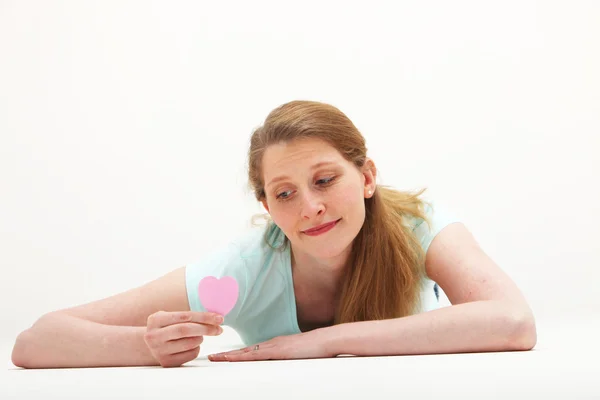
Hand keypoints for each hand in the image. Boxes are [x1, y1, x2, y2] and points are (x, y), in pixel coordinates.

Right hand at [143, 311, 223, 367]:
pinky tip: (193, 345)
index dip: (204, 317)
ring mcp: (159, 350)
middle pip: (186, 330)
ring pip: (190, 343)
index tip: (219, 318)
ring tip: (200, 335)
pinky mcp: (167, 362)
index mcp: (156, 320)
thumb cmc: (166, 328)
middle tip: (219, 328)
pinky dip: (197, 348)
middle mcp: (154, 336)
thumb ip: (187, 316)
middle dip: (206, 328)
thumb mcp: (170, 317)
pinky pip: (191, 354)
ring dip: (201, 338)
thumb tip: (215, 318)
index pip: (184, 316)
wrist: (150, 345)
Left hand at [208, 329, 333, 361]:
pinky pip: (255, 355)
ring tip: (214, 358)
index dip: (237, 354)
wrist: (326, 340)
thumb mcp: (299, 356)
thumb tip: (284, 365)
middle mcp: (271, 344)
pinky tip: (232, 358)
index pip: (252, 351)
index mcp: (276, 345)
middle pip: (245, 350)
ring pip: (246, 352)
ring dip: (229, 356)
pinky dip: (241, 356)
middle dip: (227, 354)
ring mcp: (274, 346)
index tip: (224, 357)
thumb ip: (290, 359)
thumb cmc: (317, 349)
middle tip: (211, 357)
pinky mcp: (277, 351)